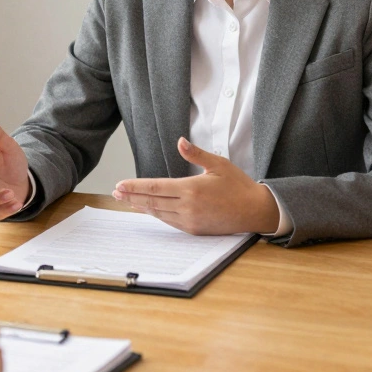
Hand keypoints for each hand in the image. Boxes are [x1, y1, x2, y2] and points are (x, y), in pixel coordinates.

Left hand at [112, 137, 282, 235]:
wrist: (255, 211)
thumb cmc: (238, 185)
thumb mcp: (218, 164)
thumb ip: (196, 154)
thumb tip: (180, 141)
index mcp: (191, 189)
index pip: (155, 188)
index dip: (135, 187)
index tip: (120, 184)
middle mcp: (188, 207)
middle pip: (152, 202)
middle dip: (131, 196)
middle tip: (115, 192)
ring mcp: (190, 221)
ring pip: (159, 213)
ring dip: (141, 206)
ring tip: (126, 200)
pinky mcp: (194, 230)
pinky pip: (169, 221)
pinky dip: (156, 214)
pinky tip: (148, 209)